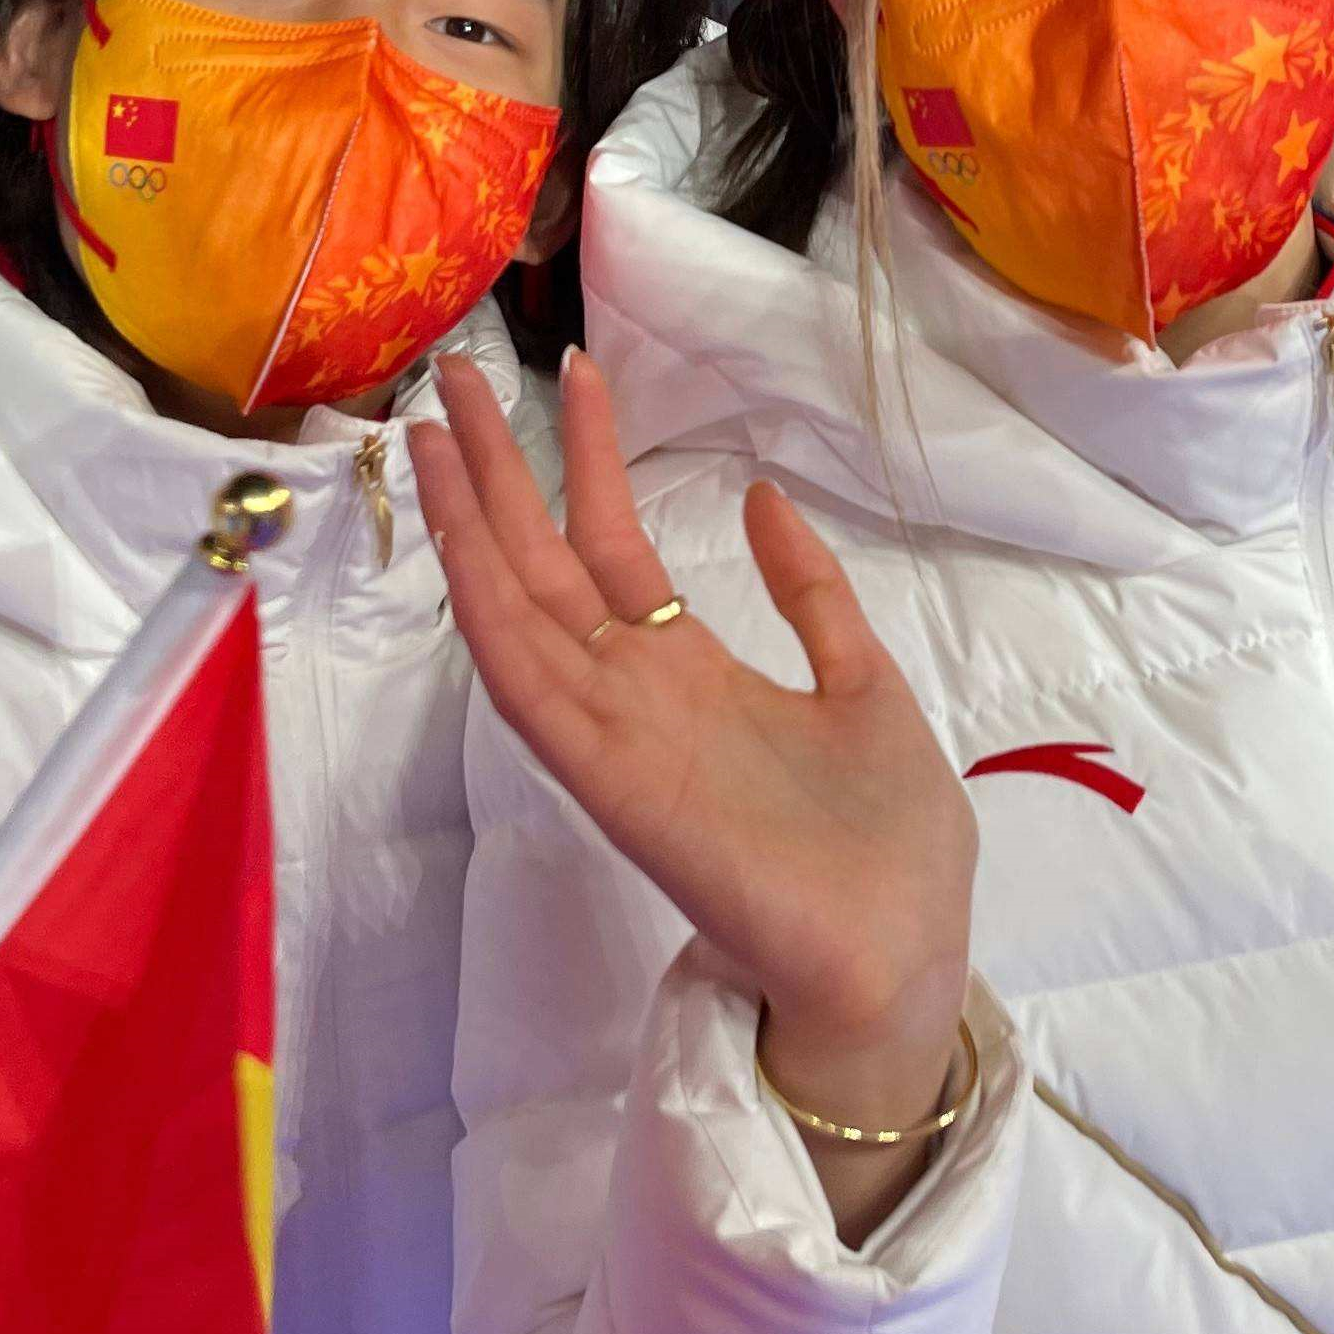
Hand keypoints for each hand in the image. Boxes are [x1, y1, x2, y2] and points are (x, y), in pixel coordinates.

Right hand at [411, 353, 978, 1190]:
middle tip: (451, 374)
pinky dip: (493, 622)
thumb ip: (812, 597)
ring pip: (519, 616)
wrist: (900, 962)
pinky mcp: (614, 785)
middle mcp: (638, 700)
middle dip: (500, 471)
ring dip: (471, 528)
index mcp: (693, 678)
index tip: (575, 372)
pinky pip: (536, 696)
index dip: (589, 463)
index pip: (615, 551)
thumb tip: (761, 494)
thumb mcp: (865, 685)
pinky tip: (461, 554)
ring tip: (433, 435)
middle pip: (545, 567)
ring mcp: (618, 739)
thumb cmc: (892, 844)